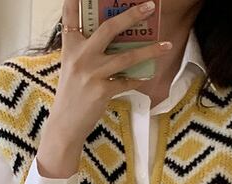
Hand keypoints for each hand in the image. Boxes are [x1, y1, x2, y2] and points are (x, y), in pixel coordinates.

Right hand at [36, 0, 171, 178]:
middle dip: (131, 15)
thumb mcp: (72, 68)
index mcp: (70, 47)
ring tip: (166, 45)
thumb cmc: (71, 96)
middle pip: (109, 28)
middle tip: (149, 6)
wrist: (65, 125)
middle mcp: (80, 56)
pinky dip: (137, 79)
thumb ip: (86, 52)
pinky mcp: (102, 90)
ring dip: (150, 51)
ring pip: (126, 56)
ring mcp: (91, 73)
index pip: (71, 16)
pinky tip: (146, 76)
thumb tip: (114, 41)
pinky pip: (127, 81)